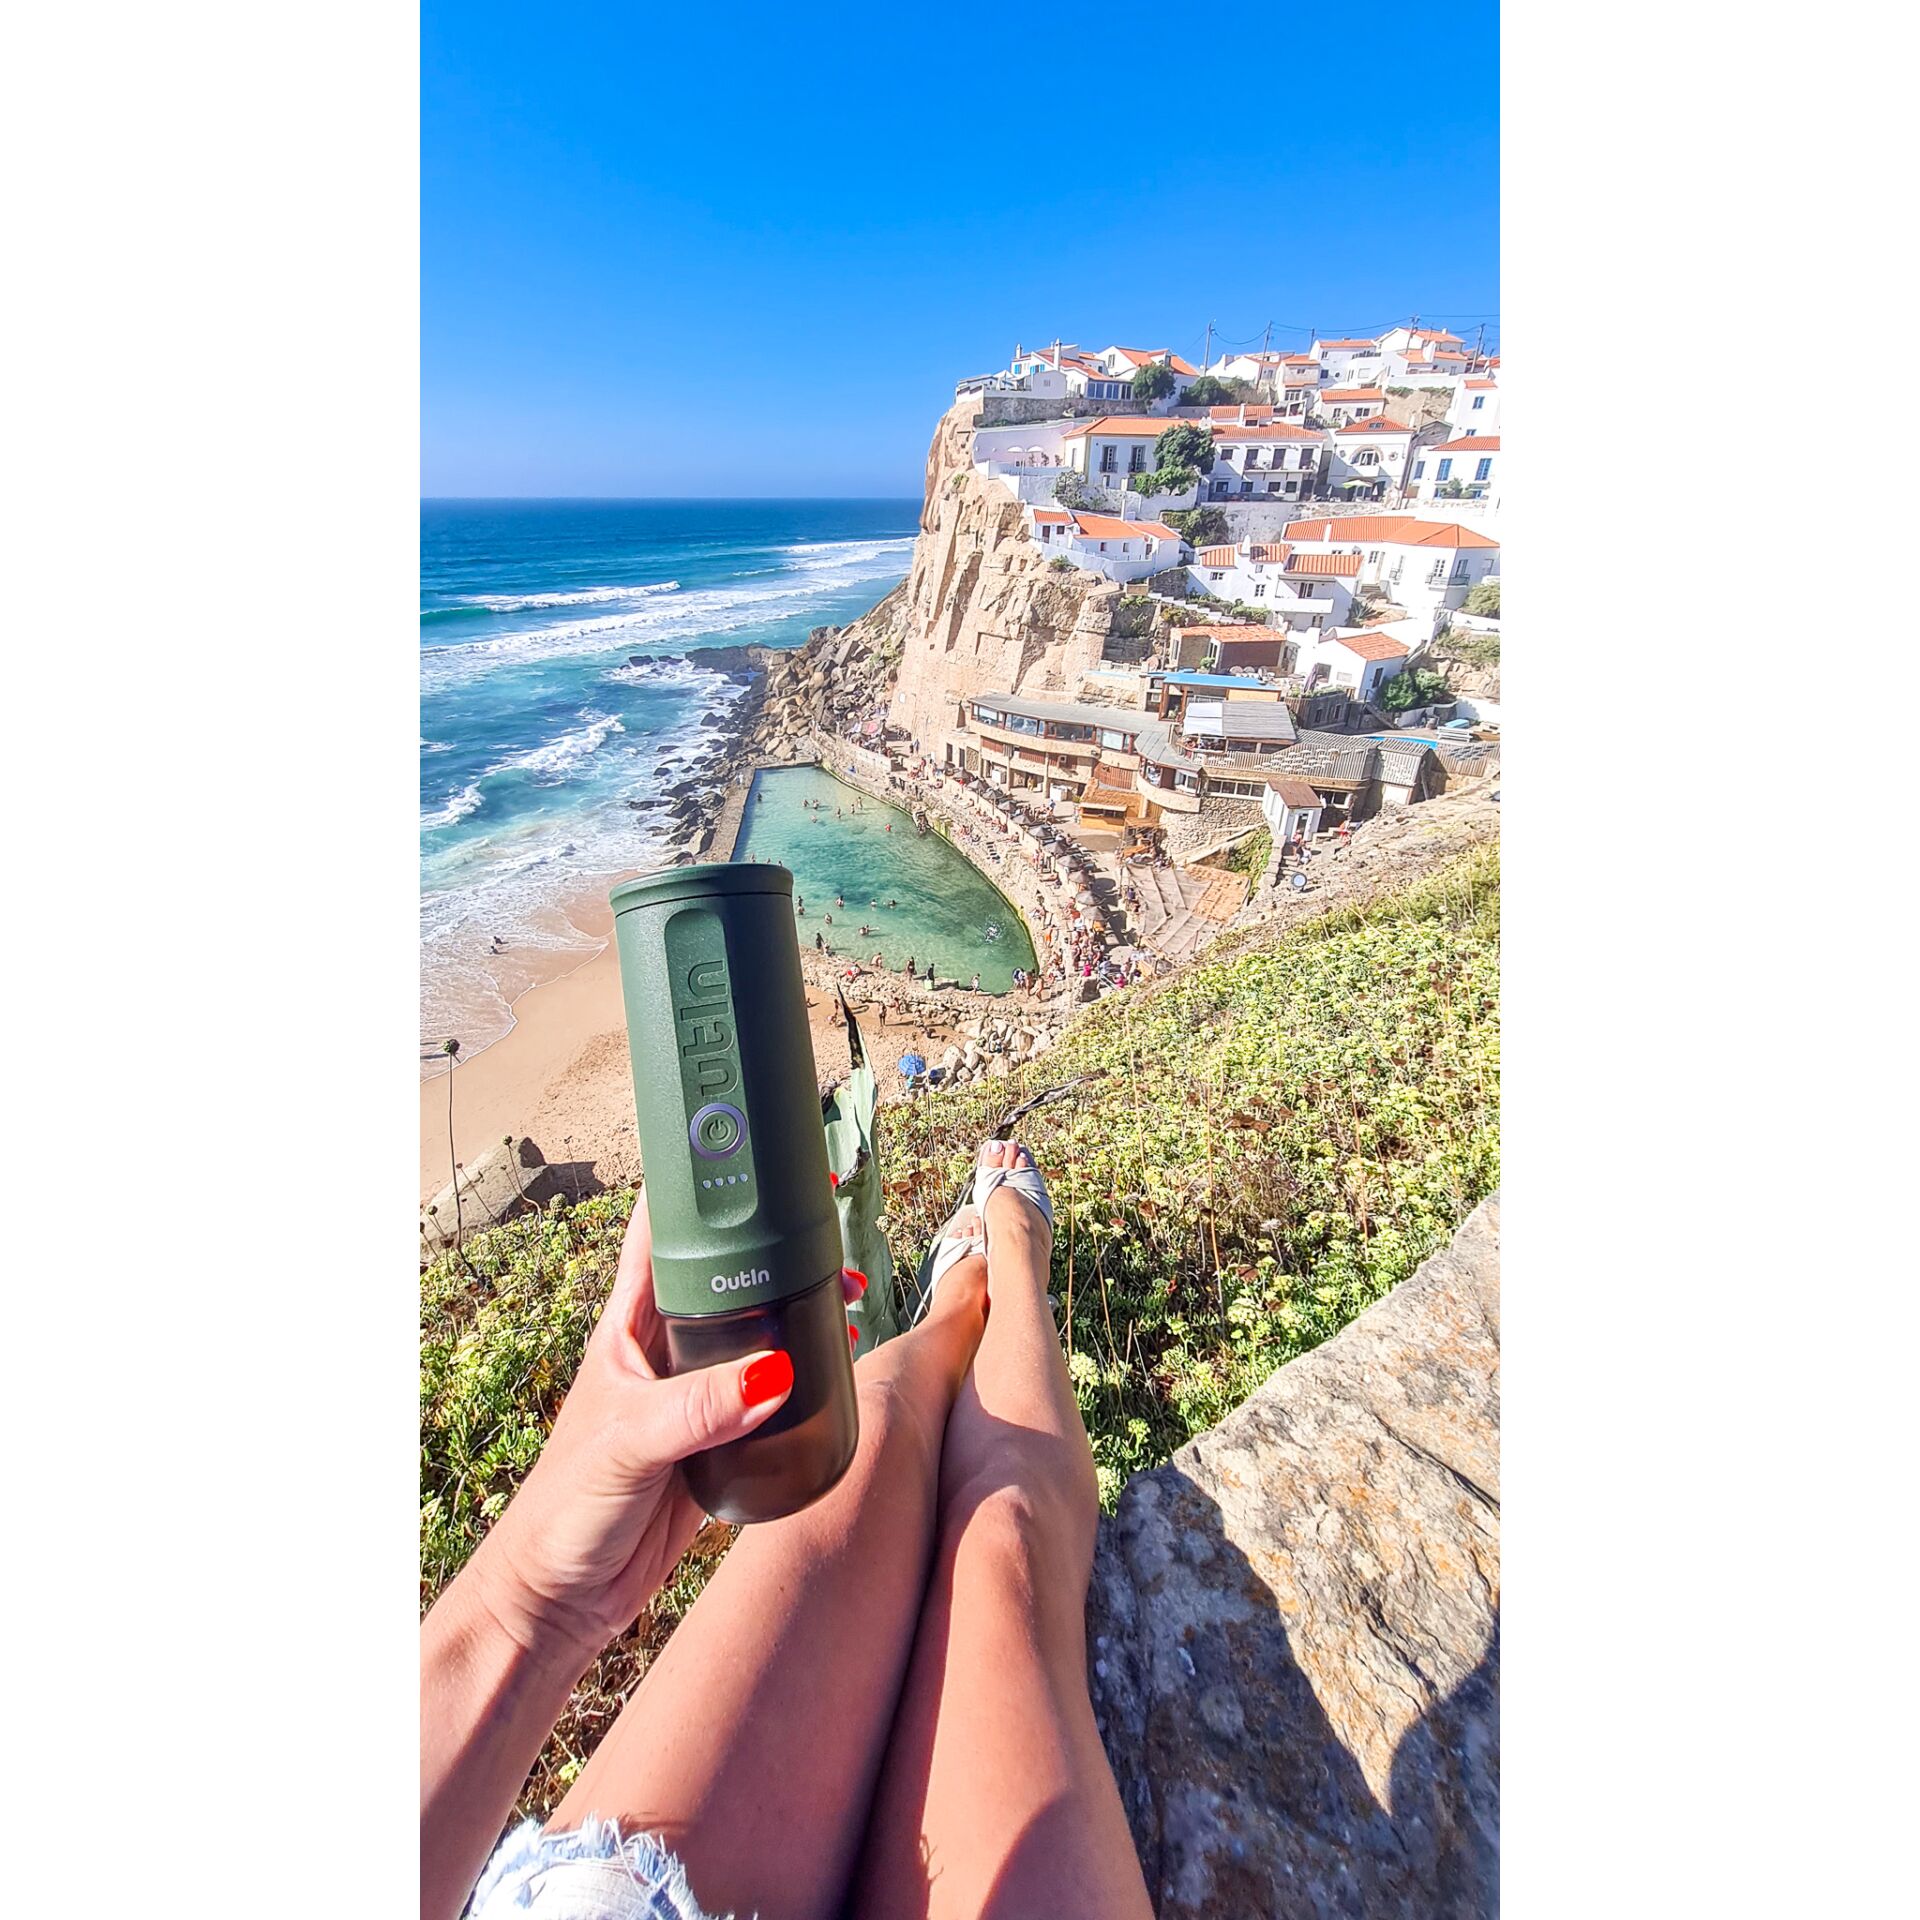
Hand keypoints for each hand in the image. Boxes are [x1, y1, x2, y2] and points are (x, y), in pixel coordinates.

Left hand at [471, 1193, 865, 1659]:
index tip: (748, 1158)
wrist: (559, 1599)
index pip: (664, 1238)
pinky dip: (804, 1377)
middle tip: (828, 1234)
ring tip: (846, 1297)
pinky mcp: (716, 1441)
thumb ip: (699, 1409)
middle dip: (775, 1251)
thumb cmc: (564, 1511)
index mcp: (629, 1329)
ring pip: (755, 1333)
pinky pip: (768, 1396)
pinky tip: (834, 1370)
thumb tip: (775, 1374)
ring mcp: (692, 1395)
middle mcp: (663, 1352)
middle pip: (727, 1279)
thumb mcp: (631, 1445)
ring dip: (797, 1312)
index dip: (701, 1192)